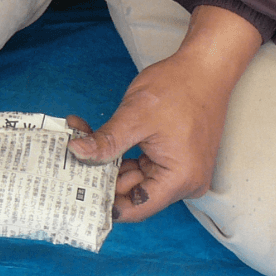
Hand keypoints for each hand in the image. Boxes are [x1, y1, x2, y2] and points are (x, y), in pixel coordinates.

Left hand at [68, 5, 261, 221]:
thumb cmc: (179, 87)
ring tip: (82, 137)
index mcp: (180, 179)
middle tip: (70, 157)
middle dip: (101, 174)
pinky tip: (98, 137)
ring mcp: (181, 172)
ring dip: (108, 161)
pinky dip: (121, 153)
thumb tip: (76, 153)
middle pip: (132, 193)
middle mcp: (185, 183)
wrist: (206, 67)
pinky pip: (142, 166)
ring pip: (133, 178)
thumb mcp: (135, 116)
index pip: (135, 208)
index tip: (76, 193)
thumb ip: (106, 142)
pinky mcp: (175, 160)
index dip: (104, 203)